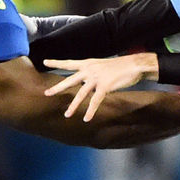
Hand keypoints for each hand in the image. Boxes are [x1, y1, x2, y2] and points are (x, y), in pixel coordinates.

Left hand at [43, 52, 158, 120]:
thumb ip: (92, 73)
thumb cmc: (120, 66)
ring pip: (81, 94)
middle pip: (69, 80)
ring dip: (73, 106)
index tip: (45, 61)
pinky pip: (95, 101)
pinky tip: (86, 118)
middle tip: (46, 93)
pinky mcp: (104, 86)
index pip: (69, 63)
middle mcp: (89, 70)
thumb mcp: (102, 66)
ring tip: (67, 115)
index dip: (56, 62)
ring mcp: (96, 78)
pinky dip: (91, 111)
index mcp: (88, 64)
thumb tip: (86, 82)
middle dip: (57, 88)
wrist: (134, 65)